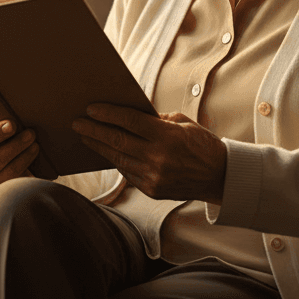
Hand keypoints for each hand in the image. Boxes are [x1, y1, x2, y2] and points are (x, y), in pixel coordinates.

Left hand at [73, 104, 226, 203]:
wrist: (220, 177)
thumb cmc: (203, 145)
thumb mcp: (184, 124)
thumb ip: (157, 120)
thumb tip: (131, 115)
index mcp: (167, 136)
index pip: (130, 121)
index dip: (108, 114)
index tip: (91, 108)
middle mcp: (158, 158)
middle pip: (117, 141)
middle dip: (94, 131)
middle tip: (77, 123)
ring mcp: (153, 177)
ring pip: (118, 159)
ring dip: (99, 147)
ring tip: (86, 137)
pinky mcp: (152, 190)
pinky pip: (128, 173)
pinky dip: (117, 161)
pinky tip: (107, 153)